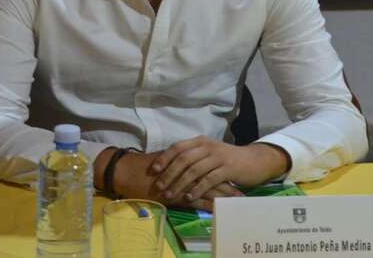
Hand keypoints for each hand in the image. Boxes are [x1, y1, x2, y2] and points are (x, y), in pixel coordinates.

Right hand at [95, 148, 242, 211]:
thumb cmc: (144, 168)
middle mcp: (187, 170)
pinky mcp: (176, 194)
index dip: (223, 173)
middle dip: (229, 185)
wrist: (128, 171)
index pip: (209, 166)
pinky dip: (207, 205)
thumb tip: (192, 165)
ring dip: (223, 196)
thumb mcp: (166, 162)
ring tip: (238, 201)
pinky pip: (195, 201)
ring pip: (207, 189)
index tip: (238, 178)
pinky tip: (218, 210)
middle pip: (212, 177)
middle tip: (244, 192)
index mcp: (186, 161)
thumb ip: (179, 163)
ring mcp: (182, 182)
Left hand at [150, 137, 289, 203]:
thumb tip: (167, 167)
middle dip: (169, 173)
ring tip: (170, 195)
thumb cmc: (227, 159)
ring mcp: (218, 157)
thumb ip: (192, 157)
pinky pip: (209, 180)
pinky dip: (197, 189)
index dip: (164, 158)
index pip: (178, 146)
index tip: (153, 170)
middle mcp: (208, 146)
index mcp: (201, 141)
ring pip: (194, 170)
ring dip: (180, 184)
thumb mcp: (209, 153)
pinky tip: (189, 197)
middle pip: (183, 159)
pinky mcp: (228, 169)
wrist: (254, 161)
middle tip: (159, 186)